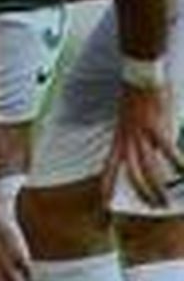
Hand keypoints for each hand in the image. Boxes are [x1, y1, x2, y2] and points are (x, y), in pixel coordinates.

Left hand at [101, 83, 183, 207]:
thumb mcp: (129, 120)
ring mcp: (140, 135)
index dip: (106, 186)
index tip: (104, 203)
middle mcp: (126, 140)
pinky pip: (167, 150)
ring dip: (157, 187)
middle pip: (131, 175)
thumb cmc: (137, 96)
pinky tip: (183, 172)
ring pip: (147, 169)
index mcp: (118, 139)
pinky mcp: (156, 126)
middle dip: (141, 194)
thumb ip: (135, 137)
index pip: (108, 168)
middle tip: (153, 207)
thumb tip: (151, 150)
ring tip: (166, 200)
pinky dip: (176, 163)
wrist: (139, 74)